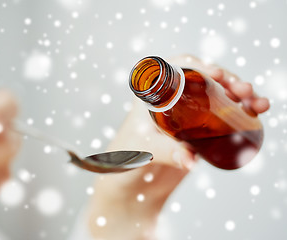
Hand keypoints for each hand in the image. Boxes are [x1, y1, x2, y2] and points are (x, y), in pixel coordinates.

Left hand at [86, 55, 269, 239]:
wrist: (132, 183)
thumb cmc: (126, 160)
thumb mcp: (144, 151)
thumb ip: (166, 153)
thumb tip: (191, 159)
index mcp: (154, 95)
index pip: (178, 70)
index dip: (199, 67)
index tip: (217, 75)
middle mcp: (173, 101)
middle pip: (205, 82)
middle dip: (229, 82)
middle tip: (245, 92)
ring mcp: (188, 117)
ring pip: (218, 97)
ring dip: (241, 96)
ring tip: (259, 104)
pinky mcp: (200, 134)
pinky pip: (223, 117)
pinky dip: (241, 112)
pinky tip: (257, 113)